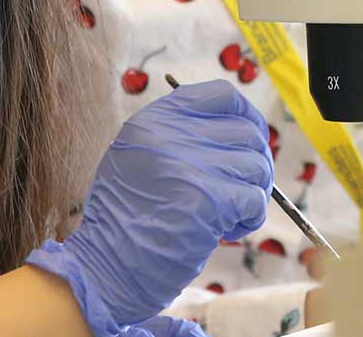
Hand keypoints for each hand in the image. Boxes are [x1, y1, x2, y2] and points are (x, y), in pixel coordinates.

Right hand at [26, 81, 271, 334]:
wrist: (106, 266)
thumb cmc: (126, 217)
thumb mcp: (138, 156)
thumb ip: (181, 135)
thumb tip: (242, 130)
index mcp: (156, 118)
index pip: (223, 95)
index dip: (247, 116)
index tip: (251, 139)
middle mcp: (173, 134)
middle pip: (247, 132)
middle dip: (255, 162)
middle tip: (242, 189)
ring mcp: (191, 165)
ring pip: (256, 166)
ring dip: (252, 193)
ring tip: (229, 215)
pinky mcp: (209, 200)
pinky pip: (254, 199)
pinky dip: (250, 217)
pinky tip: (229, 230)